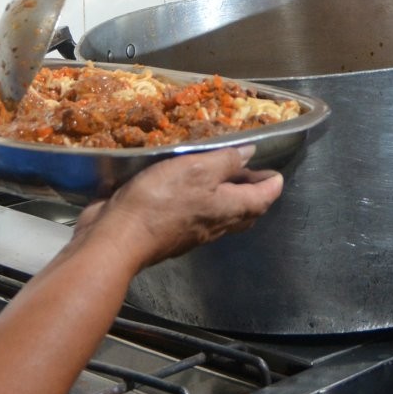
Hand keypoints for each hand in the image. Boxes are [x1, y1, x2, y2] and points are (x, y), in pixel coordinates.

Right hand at [73, 145, 282, 269]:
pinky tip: (189, 186)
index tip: (274, 169)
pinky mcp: (172, 232)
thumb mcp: (196, 169)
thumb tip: (250, 155)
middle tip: (250, 169)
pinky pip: (199, 217)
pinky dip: (203, 201)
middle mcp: (217, 224)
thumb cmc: (160, 201)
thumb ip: (226, 161)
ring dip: (228, 195)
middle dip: (253, 190)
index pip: (265, 197)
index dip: (272, 181)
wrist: (118, 238)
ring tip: (222, 172)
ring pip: (223, 215)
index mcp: (230, 208)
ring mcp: (195, 232)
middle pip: (247, 209)